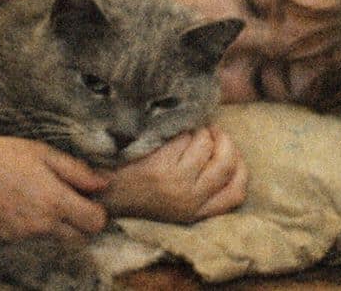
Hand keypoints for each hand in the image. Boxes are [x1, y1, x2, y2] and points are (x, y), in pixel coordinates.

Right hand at [0, 129, 109, 240]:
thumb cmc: (3, 154)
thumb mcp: (44, 153)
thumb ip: (77, 171)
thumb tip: (104, 183)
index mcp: (55, 201)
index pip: (95, 223)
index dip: (97, 211)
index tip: (89, 198)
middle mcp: (41, 224)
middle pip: (79, 238)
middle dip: (80, 223)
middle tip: (70, 200)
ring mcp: (22, 234)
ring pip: (54, 239)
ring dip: (57, 224)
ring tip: (41, 196)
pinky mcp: (6, 236)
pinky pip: (32, 237)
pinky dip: (34, 225)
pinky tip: (22, 203)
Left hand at [100, 125, 247, 223]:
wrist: (100, 192)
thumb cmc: (138, 190)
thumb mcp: (175, 201)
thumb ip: (201, 186)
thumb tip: (227, 152)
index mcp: (195, 213)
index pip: (236, 193)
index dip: (240, 167)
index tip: (231, 152)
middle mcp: (189, 201)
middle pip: (227, 164)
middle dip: (224, 140)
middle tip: (211, 132)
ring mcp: (175, 184)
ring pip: (207, 145)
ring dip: (200, 131)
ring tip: (186, 131)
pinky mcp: (160, 168)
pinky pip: (186, 137)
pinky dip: (181, 129)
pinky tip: (170, 132)